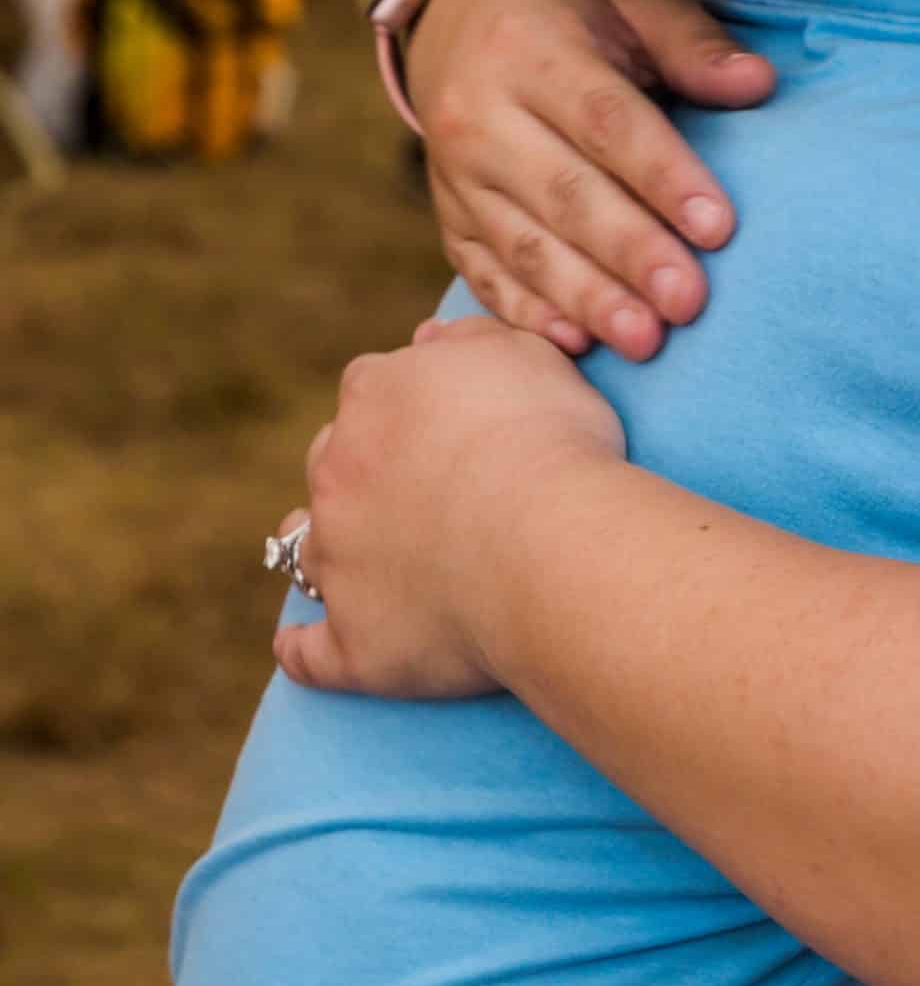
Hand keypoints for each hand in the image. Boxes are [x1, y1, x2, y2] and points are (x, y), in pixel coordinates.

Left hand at [273, 317, 627, 700]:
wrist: (547, 541)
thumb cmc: (551, 439)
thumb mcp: (529, 354)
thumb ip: (474, 337)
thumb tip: (432, 333)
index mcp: (377, 394)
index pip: (373, 385)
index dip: (409, 403)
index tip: (447, 419)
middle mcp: (338, 470)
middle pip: (333, 460)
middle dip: (363, 469)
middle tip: (420, 486)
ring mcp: (337, 557)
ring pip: (307, 546)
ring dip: (327, 546)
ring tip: (363, 557)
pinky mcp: (351, 638)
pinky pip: (309, 651)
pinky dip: (304, 647)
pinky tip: (303, 645)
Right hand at [408, 0, 775, 357]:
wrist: (465, 14)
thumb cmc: (579, 6)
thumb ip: (694, 43)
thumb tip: (759, 85)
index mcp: (530, 48)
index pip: (605, 120)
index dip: (663, 176)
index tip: (720, 228)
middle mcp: (477, 113)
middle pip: (564, 195)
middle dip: (631, 254)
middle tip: (690, 304)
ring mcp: (455, 172)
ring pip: (524, 245)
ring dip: (587, 299)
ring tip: (647, 342)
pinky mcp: (449, 216)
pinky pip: (483, 272)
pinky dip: (527, 313)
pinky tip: (576, 345)